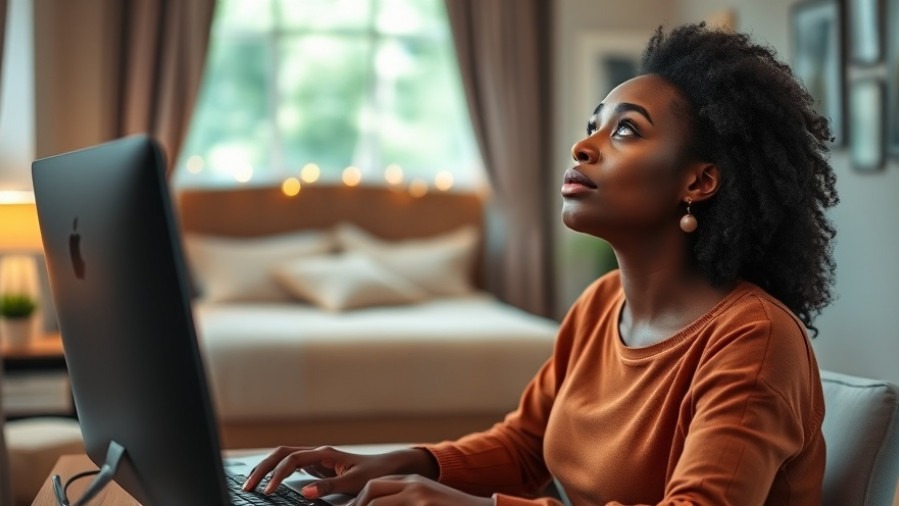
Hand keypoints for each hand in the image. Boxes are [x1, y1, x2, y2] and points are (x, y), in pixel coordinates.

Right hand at [241, 446, 437, 498]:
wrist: (389, 466)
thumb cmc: (375, 472)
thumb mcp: (354, 482)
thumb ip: (329, 486)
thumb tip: (305, 492)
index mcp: (324, 453)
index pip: (291, 460)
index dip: (277, 475)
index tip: (269, 492)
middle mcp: (318, 453)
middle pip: (281, 454)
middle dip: (262, 467)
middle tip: (248, 486)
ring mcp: (316, 459)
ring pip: (284, 458)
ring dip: (266, 468)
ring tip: (251, 484)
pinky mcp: (317, 467)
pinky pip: (291, 466)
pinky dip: (276, 473)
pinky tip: (268, 484)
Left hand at [355, 474, 492, 505]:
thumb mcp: (426, 501)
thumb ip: (405, 500)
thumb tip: (376, 503)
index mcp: (412, 483)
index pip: (375, 485)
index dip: (358, 500)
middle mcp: (413, 485)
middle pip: (372, 489)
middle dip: (357, 504)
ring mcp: (419, 494)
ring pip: (377, 501)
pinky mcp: (425, 502)